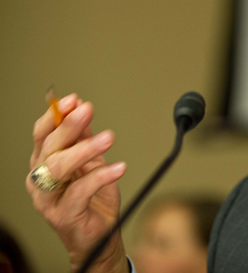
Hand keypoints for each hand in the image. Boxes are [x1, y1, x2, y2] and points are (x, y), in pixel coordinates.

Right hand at [26, 94, 129, 272]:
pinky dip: (101, 176)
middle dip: (70, 126)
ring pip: (59, 168)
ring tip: (108, 138)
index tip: (74, 100)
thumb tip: (82, 108)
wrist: (99, 235)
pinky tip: (119, 167)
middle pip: (49, 147)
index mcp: (44, 162)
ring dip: (85, 149)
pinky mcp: (64, 215)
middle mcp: (40, 179)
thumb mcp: (91, 161)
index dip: (55, 115)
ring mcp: (48, 199)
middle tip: (89, 110)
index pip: (42, 134)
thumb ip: (84, 138)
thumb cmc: (92, 198)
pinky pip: (80, 191)